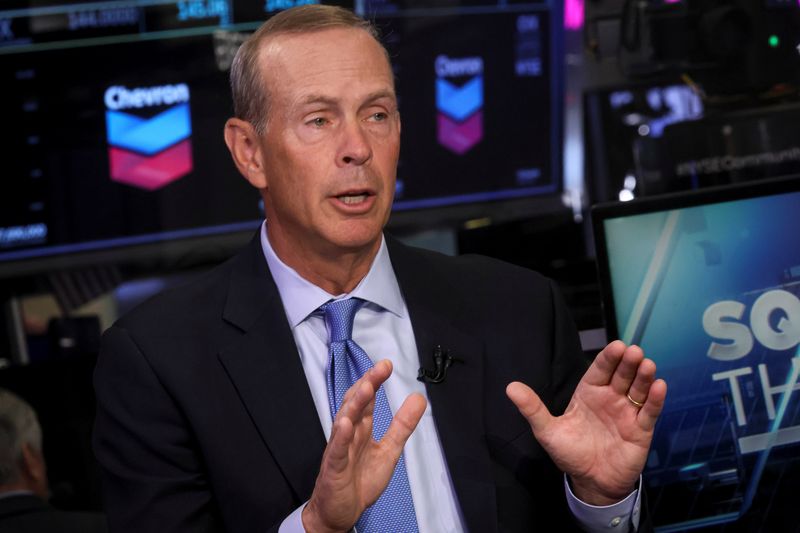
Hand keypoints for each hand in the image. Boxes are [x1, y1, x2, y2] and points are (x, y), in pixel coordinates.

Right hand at [302, 359, 426, 532]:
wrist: (341, 512)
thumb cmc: (359, 480)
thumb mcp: (389, 450)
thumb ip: (402, 425)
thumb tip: (418, 399)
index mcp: (361, 429)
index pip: (367, 399)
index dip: (375, 381)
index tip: (387, 365)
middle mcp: (349, 434)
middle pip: (355, 404)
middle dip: (367, 385)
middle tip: (380, 368)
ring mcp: (340, 449)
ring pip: (344, 421)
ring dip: (354, 404)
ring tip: (366, 388)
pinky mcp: (334, 468)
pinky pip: (337, 450)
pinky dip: (341, 437)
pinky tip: (346, 424)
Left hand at [506, 341, 666, 505]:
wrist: (591, 483)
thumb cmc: (570, 453)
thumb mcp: (547, 431)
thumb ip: (532, 408)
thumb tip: (510, 387)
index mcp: (589, 393)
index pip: (600, 370)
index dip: (609, 358)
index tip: (617, 346)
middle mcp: (610, 398)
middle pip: (622, 375)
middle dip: (628, 363)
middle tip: (634, 351)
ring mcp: (627, 413)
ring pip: (638, 390)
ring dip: (643, 376)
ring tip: (647, 364)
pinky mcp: (641, 430)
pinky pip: (649, 412)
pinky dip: (655, 399)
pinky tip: (659, 386)